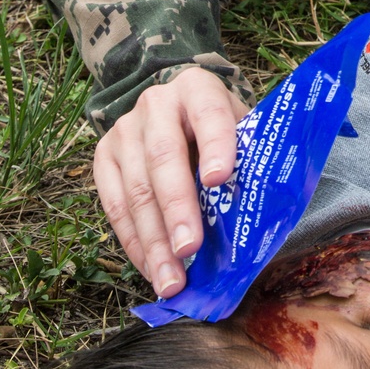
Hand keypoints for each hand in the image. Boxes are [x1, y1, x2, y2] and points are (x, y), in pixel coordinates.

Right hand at [93, 67, 249, 297]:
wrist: (174, 108)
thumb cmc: (218, 128)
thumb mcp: (240, 127)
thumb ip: (250, 158)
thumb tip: (265, 215)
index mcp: (198, 88)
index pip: (209, 114)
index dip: (216, 145)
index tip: (220, 180)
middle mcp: (157, 103)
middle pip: (164, 157)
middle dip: (177, 208)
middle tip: (190, 249)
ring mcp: (125, 129)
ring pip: (136, 189)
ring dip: (154, 240)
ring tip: (171, 280)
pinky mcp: (104, 156)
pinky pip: (113, 206)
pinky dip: (134, 243)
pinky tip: (151, 268)